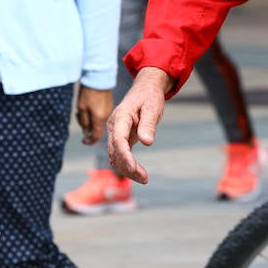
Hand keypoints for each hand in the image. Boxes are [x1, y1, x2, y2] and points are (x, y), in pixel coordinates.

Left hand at [76, 85, 113, 144]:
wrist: (98, 78)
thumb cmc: (88, 93)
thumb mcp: (81, 108)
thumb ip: (83, 122)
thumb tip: (86, 131)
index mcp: (99, 118)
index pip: (96, 136)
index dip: (90, 141)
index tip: (84, 141)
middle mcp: (106, 116)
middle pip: (96, 127)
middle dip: (86, 125)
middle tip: (78, 116)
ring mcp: (108, 110)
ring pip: (98, 120)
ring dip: (89, 118)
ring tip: (82, 108)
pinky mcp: (108, 104)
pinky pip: (100, 113)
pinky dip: (94, 113)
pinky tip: (89, 104)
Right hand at [107, 67, 171, 182]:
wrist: (145, 89)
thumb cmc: (149, 96)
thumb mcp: (152, 107)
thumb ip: (148, 124)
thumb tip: (147, 143)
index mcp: (120, 117)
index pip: (119, 139)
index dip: (124, 155)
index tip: (133, 168)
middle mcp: (114, 126)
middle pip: (115, 151)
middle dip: (127, 167)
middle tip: (144, 178)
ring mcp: (116, 133)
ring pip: (115, 156)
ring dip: (127, 169)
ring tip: (144, 179)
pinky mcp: (120, 138)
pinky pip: (120, 154)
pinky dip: (127, 165)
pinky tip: (138, 174)